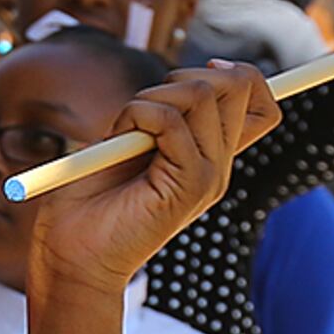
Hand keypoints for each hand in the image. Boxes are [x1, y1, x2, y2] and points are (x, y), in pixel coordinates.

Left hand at [26, 64, 280, 307]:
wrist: (70, 259)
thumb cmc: (87, 202)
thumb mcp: (127, 143)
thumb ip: (158, 115)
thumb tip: (184, 79)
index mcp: (209, 156)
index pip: (263, 105)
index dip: (242, 76)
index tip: (203, 74)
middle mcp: (217, 166)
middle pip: (241, 86)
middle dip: (188, 76)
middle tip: (144, 109)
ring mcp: (207, 176)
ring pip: (203, 95)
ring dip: (152, 98)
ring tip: (124, 132)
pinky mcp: (187, 186)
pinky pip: (171, 122)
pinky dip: (139, 116)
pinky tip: (120, 142)